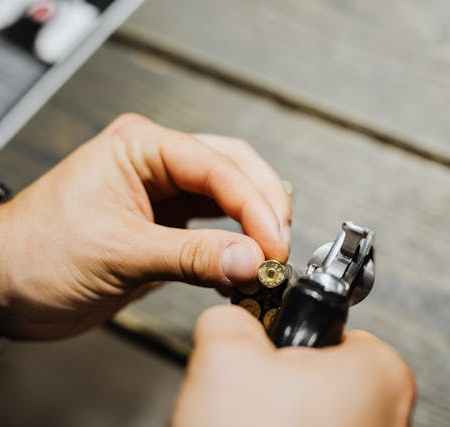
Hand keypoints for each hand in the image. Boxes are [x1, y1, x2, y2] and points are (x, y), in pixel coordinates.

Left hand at [0, 114, 290, 338]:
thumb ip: (191, 256)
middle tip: (279, 245)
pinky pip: (213, 227)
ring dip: (252, 224)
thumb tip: (250, 260)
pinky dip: (233, 245)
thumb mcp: (120, 252)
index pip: (216, 166)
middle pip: (232, 170)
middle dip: (262, 205)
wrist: (6, 286)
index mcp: (141, 146)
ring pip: (228, 197)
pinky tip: (242, 263)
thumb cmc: (37, 252)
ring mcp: (164, 193)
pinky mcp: (167, 224)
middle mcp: (156, 163)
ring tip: (269, 254)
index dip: (253, 204)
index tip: (274, 242)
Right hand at [173, 306, 414, 426]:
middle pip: (321, 374)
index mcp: (377, 374)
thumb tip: (228, 319)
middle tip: (251, 396)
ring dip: (276, 416)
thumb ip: (229, 319)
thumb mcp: (224, 354)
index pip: (335, 329)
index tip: (271, 350)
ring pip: (312, 414)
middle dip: (279, 381)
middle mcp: (388, 418)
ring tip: (249, 425)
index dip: (293, 337)